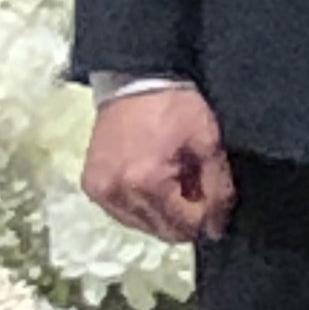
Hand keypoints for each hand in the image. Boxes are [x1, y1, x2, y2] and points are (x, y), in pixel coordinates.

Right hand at [81, 86, 235, 243]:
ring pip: (142, 226)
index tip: (217, 204)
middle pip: (162, 230)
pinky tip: (153, 182)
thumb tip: (216, 227)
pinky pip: (123, 213)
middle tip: (196, 187)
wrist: (136, 78)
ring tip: (174, 180)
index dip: (207, 218)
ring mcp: (100, 192)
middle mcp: (117, 194)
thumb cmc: (176, 105)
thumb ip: (217, 188)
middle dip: (185, 217)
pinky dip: (142, 205)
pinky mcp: (90, 186)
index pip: (184, 225)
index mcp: (146, 182)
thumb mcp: (207, 142)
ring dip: (163, 213)